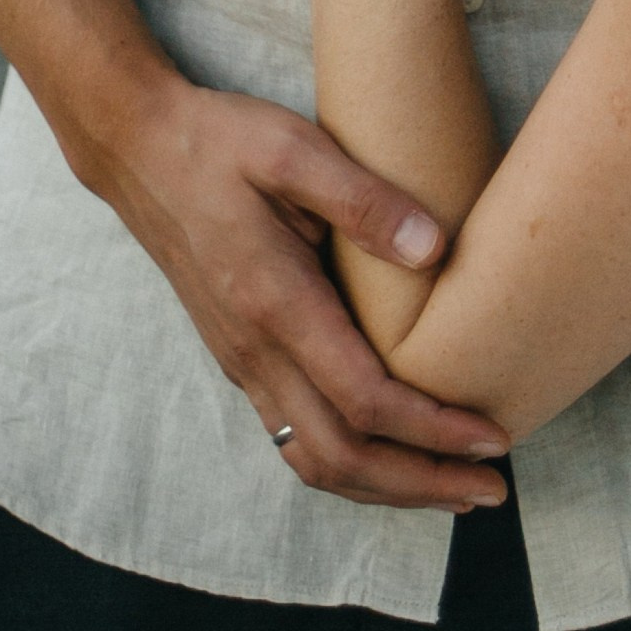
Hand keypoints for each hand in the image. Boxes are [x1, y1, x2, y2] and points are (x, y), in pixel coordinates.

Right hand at [92, 65, 511, 509]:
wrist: (137, 149)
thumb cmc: (219, 143)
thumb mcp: (293, 149)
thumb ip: (363, 200)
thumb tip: (434, 249)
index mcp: (275, 304)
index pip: (364, 399)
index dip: (432, 429)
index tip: (492, 437)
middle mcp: (254, 350)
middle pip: (342, 457)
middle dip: (420, 482)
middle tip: (490, 488)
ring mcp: (242, 361)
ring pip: (314, 460)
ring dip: (387, 486)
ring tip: (452, 486)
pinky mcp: (239, 358)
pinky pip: (295, 439)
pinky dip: (351, 465)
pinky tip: (391, 455)